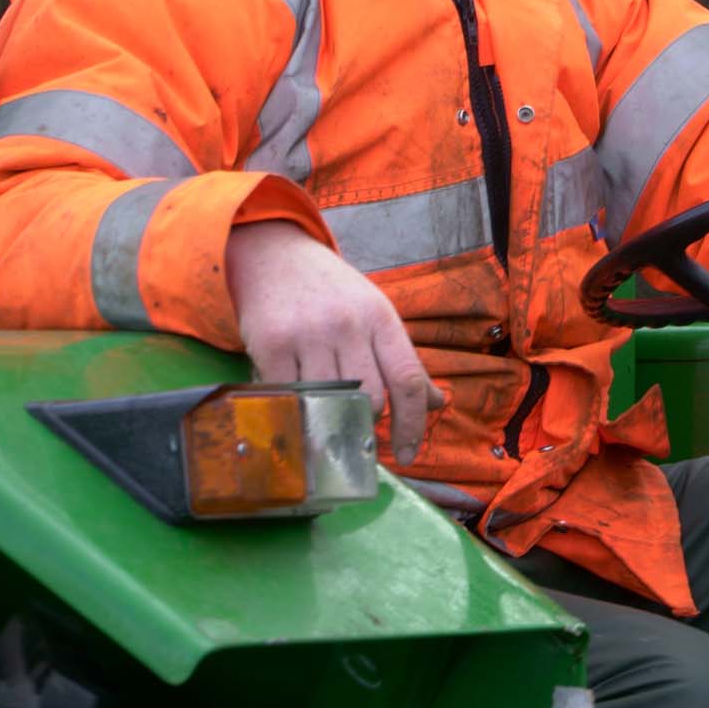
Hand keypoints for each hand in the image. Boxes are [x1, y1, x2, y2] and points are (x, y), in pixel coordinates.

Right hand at [226, 221, 444, 464]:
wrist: (274, 253)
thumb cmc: (331, 291)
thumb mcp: (375, 314)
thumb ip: (402, 360)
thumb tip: (436, 403)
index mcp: (381, 318)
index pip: (409, 380)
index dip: (413, 424)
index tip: (407, 455)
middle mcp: (349, 324)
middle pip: (371, 398)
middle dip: (367, 424)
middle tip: (354, 431)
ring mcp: (309, 333)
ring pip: (330, 402)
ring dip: (329, 420)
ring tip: (322, 417)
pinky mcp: (272, 343)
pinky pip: (289, 396)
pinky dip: (295, 410)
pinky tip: (295, 406)